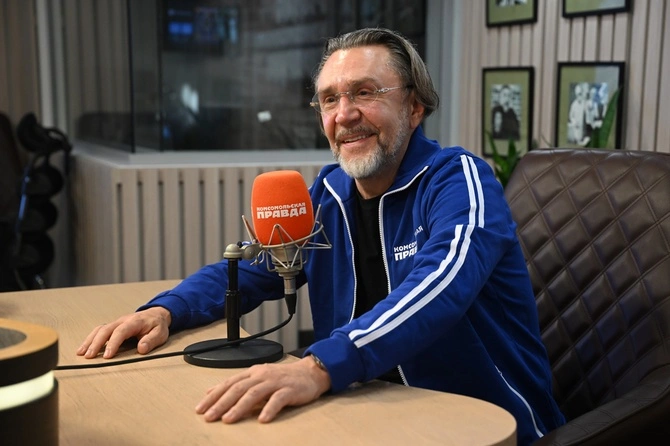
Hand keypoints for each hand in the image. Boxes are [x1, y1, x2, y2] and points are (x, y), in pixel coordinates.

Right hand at [76, 306, 171, 358]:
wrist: (156, 314)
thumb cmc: (157, 325)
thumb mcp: (160, 333)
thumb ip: (151, 340)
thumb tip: (141, 349)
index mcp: (134, 322)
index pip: (121, 331)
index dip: (113, 343)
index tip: (108, 356)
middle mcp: (122, 321)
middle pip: (106, 329)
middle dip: (96, 343)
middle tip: (89, 356)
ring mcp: (116, 322)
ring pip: (100, 329)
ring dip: (90, 341)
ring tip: (81, 353)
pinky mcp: (113, 326)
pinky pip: (99, 331)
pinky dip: (91, 338)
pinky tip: (84, 348)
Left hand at [195, 356, 330, 422]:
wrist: (310, 373)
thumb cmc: (282, 378)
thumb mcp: (257, 377)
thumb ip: (237, 384)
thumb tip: (211, 392)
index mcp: (252, 372)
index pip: (229, 384)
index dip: (213, 396)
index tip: (200, 409)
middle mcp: (261, 375)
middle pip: (238, 389)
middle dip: (221, 403)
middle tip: (209, 417)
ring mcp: (275, 382)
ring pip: (254, 393)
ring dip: (239, 407)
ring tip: (228, 420)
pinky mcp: (290, 390)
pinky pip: (278, 400)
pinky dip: (269, 409)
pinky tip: (262, 419)